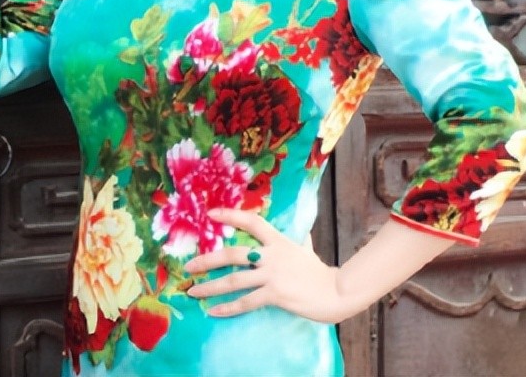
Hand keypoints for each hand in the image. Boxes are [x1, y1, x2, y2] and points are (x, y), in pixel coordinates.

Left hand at [182, 209, 355, 322]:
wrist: (336, 291)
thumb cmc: (320, 272)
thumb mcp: (307, 250)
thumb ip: (300, 241)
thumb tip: (302, 235)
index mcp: (278, 241)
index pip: (251, 222)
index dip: (230, 216)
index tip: (210, 214)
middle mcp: (271, 256)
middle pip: (232, 254)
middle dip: (207, 260)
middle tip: (189, 266)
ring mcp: (272, 275)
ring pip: (233, 280)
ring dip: (210, 287)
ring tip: (193, 291)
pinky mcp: (275, 294)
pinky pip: (245, 302)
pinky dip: (228, 308)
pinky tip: (214, 311)